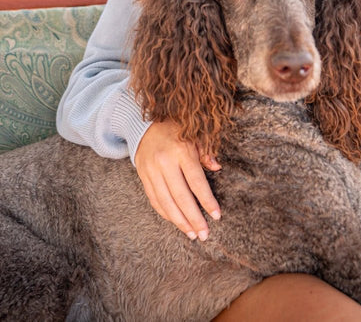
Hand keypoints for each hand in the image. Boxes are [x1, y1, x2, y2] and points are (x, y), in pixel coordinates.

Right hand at [133, 120, 221, 240]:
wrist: (144, 126)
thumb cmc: (176, 131)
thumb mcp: (194, 136)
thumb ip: (206, 153)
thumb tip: (218, 168)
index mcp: (181, 151)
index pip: (196, 182)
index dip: (207, 201)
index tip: (217, 216)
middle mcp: (164, 162)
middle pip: (181, 196)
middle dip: (193, 218)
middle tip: (204, 234)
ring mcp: (151, 171)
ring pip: (166, 202)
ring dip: (180, 221)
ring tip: (192, 234)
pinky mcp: (142, 177)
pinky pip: (155, 200)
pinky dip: (166, 213)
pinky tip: (177, 222)